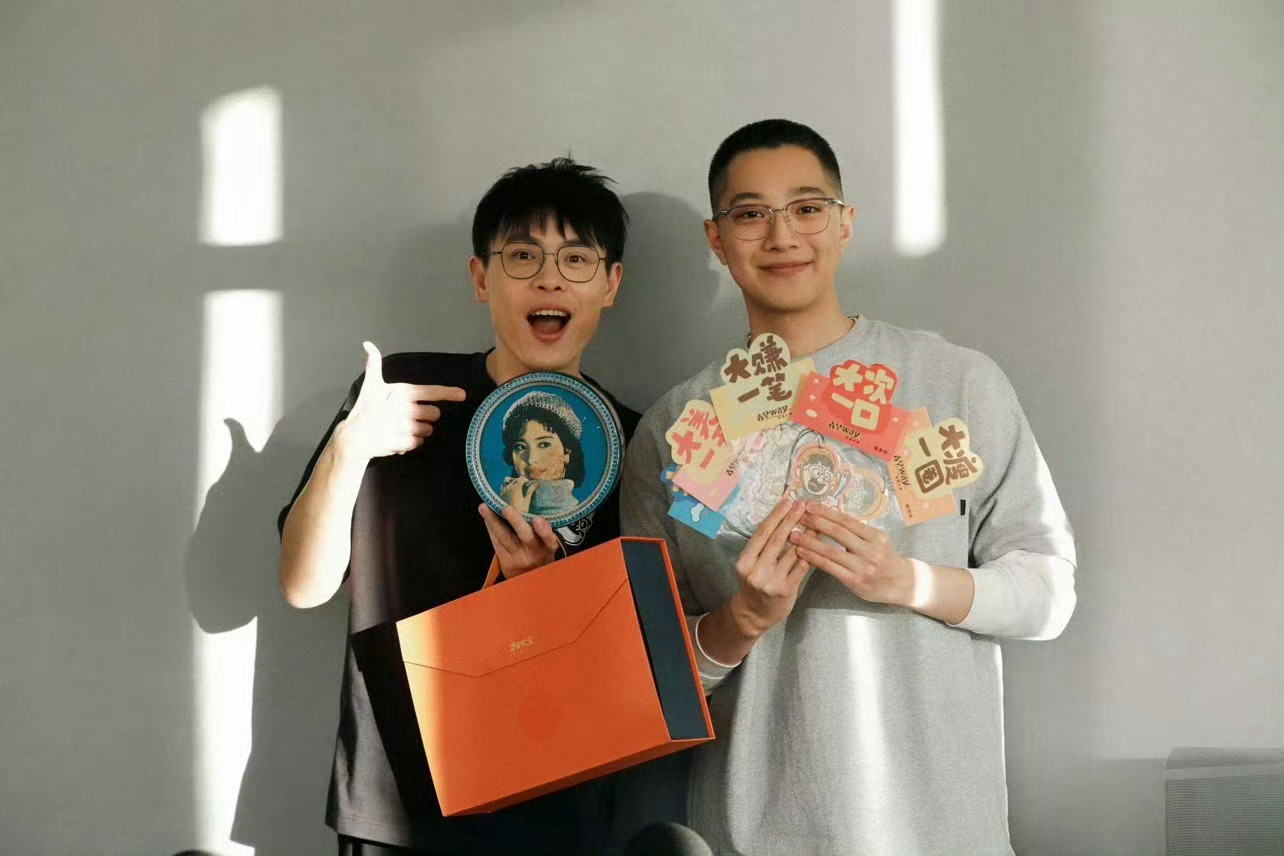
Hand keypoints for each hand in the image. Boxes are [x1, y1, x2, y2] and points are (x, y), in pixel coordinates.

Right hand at [333, 341, 465, 461]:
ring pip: (429, 429)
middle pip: (435, 414)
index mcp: (402, 392)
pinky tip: (400, 437)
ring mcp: (405, 426)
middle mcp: (406, 408)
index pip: (431, 392)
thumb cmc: (365, 410)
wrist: (353, 438)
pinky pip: (420, 442)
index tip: (462, 394)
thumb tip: (367, 343)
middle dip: (426, 416)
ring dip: (419, 430)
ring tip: (402, 427)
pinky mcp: (404, 442)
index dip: (449, 393)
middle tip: (409, 416)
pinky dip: (412, 442)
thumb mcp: (370, 385)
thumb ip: (374, 364)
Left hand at [479, 504, 560, 578]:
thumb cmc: (541, 556)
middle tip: (506, 508)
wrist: (531, 582)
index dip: (544, 531)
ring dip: (493, 521)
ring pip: (505, 538)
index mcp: (548, 548)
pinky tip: (486, 517)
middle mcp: (534, 554)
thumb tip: (529, 503)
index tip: (538, 520)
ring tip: (484, 507)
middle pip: (525, 537)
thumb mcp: (547, 546)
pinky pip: (496, 543)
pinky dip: (491, 528)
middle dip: (515, 521)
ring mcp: (518, 559)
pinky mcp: (505, 562)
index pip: (549, 540)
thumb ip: (543, 531)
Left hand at [499, 475, 535, 512]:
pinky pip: (503, 486)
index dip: (525, 480)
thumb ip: (530, 491)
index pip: (521, 478)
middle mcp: (509, 487)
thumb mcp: (527, 501)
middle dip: (520, 481)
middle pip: (515, 479)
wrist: (509, 519)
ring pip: (507, 481)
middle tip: (523, 487)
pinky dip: (507, 486)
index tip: (528, 484)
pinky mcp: (500, 494)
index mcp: (516, 488)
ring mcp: (503, 490)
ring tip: (516, 488)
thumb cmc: (520, 510)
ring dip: (512, 482)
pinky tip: (510, 492)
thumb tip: (536, 484)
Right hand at [728, 499, 811, 636]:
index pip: (762, 533)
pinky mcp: (786, 590)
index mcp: (745, 561)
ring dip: (806, 535)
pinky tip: (818, 543)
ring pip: (792, 552)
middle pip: (777, 540)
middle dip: (791, 520)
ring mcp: (771, 581)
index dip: (776, 516)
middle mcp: (756, 570)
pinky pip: (801, 567)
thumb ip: (764, 547)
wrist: (754, 614)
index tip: (787, 502)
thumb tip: (783, 520)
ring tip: (816, 521)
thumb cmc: (755, 584)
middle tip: (803, 505)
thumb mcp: (751, 565)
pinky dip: (810, 554)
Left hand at [790, 503, 912, 605]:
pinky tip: (802, 552)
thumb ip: (857, 531)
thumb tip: (830, 515)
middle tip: (798, 516)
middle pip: (838, 533)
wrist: (901, 584)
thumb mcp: (877, 540)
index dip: (826, 512)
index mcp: (875, 536)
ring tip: (793, 535)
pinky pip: (830, 567)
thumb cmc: (884, 558)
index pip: (846, 521)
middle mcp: (870, 550)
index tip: (809, 505)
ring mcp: (863, 567)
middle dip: (816, 523)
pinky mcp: (855, 581)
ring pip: (831, 551)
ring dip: (810, 541)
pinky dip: (814, 558)